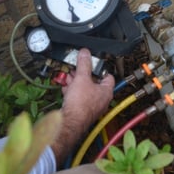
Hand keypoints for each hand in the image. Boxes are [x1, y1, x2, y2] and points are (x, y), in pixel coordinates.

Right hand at [51, 49, 113, 163]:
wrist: (69, 121)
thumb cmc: (80, 105)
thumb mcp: (82, 78)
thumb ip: (84, 64)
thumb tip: (85, 53)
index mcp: (106, 92)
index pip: (108, 76)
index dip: (100, 68)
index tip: (92, 63)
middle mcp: (101, 100)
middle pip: (94, 82)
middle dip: (83, 75)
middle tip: (77, 69)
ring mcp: (91, 106)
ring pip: (84, 90)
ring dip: (76, 82)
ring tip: (69, 76)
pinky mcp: (81, 110)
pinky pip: (78, 98)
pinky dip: (72, 91)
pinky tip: (66, 87)